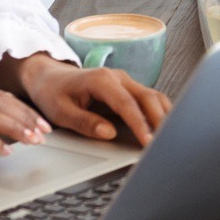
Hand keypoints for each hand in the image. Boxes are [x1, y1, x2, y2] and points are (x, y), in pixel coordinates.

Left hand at [16, 54, 169, 146]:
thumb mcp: (61, 112)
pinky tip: (163, 127)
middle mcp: (117, 77)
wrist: (49, 77)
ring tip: (170, 137)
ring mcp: (125, 81)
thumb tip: (109, 133)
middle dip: (159, 120)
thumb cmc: (53, 93)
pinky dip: (158, 112)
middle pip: (148, 97)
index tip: (148, 142)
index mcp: (101, 80)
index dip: (140, 124)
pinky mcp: (127, 89)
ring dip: (164, 115)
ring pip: (153, 96)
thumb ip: (85, 122)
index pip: (127, 104)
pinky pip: (148, 99)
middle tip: (166, 143)